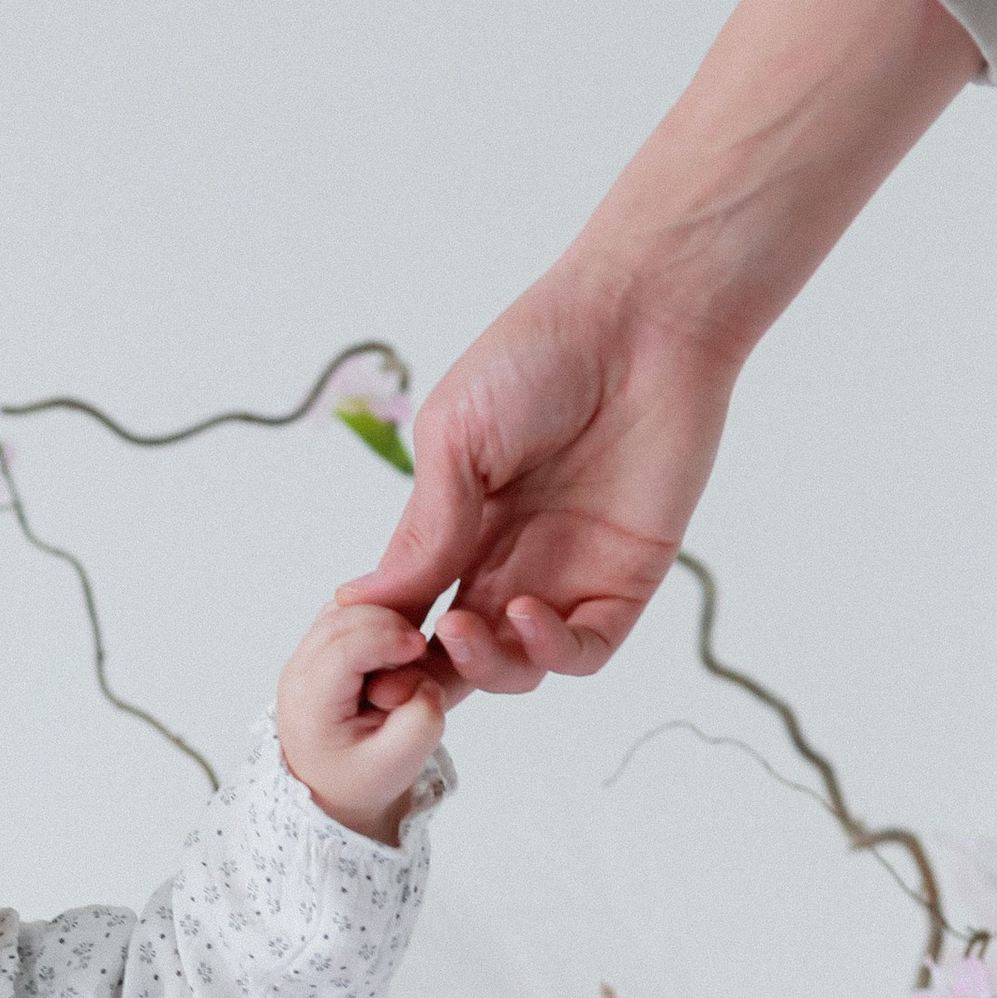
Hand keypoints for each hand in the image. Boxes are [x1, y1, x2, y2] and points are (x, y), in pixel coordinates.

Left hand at [275, 602, 452, 842]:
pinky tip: (396, 647)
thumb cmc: (360, 777)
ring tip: (407, 653)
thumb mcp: (397, 765)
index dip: (385, 638)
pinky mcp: (320, 646)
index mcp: (310, 703)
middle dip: (388, 623)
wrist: (332, 785)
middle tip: (419, 651)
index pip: (344, 648)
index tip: (420, 646)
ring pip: (345, 609)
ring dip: (383, 620)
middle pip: (342, 618)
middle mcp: (299, 671)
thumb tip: (427, 682)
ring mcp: (306, 655)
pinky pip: (350, 614)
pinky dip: (377, 620)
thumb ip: (420, 724)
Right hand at [343, 272, 741, 693]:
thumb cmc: (538, 356)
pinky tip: (526, 613)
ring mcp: (568, 573)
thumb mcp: (455, 441)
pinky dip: (550, 651)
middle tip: (399, 675)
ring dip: (483, 667)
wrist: (641, 320)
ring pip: (518, 666)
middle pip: (458, 655)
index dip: (383, 641)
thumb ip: (423, 529)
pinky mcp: (628, 579)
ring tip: (461, 628)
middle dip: (424, 677)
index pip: (412, 610)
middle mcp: (510, 559)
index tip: (356, 648)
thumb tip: (359, 602)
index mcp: (458, 526)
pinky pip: (586, 649)